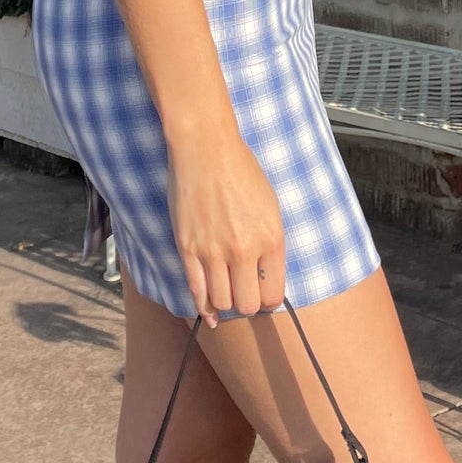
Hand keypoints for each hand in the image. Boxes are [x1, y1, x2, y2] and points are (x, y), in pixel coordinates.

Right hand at [166, 130, 285, 321]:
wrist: (206, 149)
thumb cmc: (241, 171)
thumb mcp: (271, 207)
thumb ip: (270, 244)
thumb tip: (264, 275)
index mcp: (271, 240)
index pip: (273, 295)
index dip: (268, 300)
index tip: (263, 295)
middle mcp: (243, 250)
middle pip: (248, 305)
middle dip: (247, 305)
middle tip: (244, 294)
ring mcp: (213, 251)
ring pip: (221, 303)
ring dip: (225, 304)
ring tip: (226, 292)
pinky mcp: (188, 248)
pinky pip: (196, 290)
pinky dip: (201, 307)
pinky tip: (207, 314)